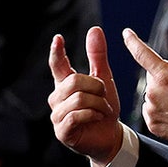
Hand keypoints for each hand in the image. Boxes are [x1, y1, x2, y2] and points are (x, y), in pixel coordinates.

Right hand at [47, 27, 123, 166]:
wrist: (110, 137)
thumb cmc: (103, 108)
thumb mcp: (103, 79)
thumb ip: (97, 56)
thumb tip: (95, 29)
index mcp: (65, 84)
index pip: (57, 65)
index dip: (57, 52)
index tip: (58, 39)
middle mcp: (57, 98)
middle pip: (74, 81)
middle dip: (96, 87)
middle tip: (104, 96)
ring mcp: (57, 116)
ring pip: (78, 99)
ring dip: (98, 103)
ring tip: (103, 110)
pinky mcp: (62, 131)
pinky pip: (77, 115)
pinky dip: (93, 114)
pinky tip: (98, 117)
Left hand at [124, 19, 167, 155]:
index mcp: (166, 76)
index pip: (143, 53)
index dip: (133, 42)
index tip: (126, 33)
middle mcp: (154, 93)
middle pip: (153, 76)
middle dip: (166, 77)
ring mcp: (152, 110)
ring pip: (152, 94)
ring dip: (163, 94)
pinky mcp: (153, 124)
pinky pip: (152, 110)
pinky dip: (161, 109)